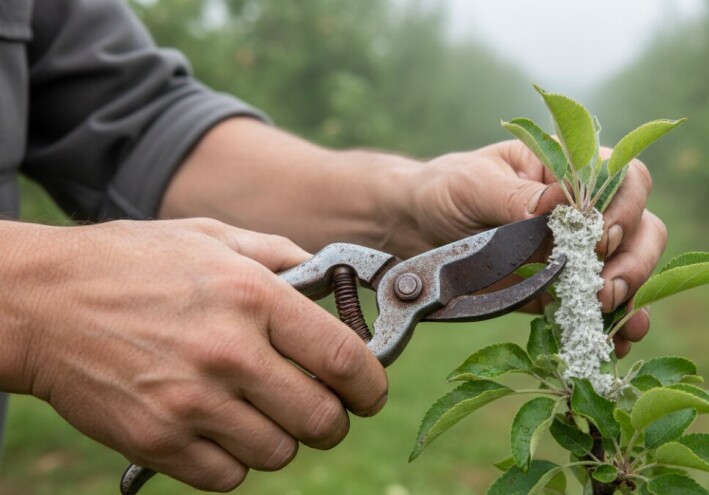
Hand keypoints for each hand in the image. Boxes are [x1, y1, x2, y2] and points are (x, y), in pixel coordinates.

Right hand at [0, 219, 386, 491]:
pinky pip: (229, 478)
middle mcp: (229, 353)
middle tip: (319, 406)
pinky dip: (233, 460)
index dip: (371, 384)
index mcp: (253, 296)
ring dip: (280, 438)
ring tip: (258, 411)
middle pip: (322, 419)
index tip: (369, 391)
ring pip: (279, 453)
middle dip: (332, 418)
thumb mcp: (214, 238)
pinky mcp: (156, 441)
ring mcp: (191, 403)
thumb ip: (282, 257)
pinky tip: (217, 428)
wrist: (43, 301)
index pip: (346, 359)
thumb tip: (336, 281)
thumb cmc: (133, 264)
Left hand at [406, 140, 666, 356]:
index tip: (600, 235)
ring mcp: (578, 251)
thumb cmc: (445, 190)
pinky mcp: (562, 290)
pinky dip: (612, 325)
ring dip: (630, 292)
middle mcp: (583, 209)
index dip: (624, 207)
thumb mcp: (471, 184)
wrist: (414, 230)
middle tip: (606, 287)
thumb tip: (557, 204)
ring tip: (612, 317)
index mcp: (568, 170)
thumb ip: (513, 196)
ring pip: (630, 266)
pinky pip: (598, 306)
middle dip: (633, 259)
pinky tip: (616, 341)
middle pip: (641, 226)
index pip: (623, 178)